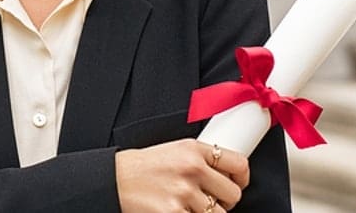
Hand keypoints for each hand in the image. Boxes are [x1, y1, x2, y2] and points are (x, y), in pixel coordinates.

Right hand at [115, 139, 248, 211]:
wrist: (113, 180)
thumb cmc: (140, 168)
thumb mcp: (173, 151)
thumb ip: (199, 160)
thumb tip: (226, 176)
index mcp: (193, 149)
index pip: (238, 163)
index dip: (242, 178)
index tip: (237, 184)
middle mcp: (192, 169)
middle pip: (233, 194)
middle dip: (223, 202)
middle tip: (208, 201)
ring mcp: (183, 193)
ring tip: (188, 207)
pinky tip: (178, 211)